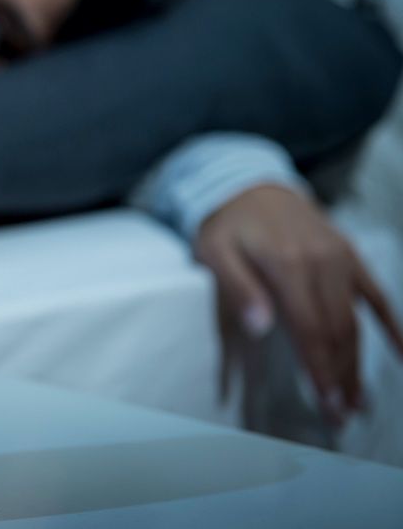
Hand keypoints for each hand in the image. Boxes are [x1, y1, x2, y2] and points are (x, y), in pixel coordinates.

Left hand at [195, 185, 402, 422]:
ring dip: (359, 362)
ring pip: (356, 320)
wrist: (249, 185)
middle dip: (340, 376)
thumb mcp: (216, 252)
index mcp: (289, 265)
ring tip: (357, 400)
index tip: (327, 404)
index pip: (310, 329)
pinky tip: (402, 353)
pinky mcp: (350, 256)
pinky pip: (376, 295)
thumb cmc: (228, 226)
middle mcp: (323, 263)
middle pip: (338, 331)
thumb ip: (238, 288)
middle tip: (341, 415)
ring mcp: (342, 260)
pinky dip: (392, 325)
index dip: (320, 370)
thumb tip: (261, 327)